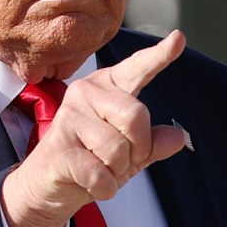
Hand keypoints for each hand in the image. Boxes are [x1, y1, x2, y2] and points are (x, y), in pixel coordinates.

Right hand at [1, 31, 191, 226]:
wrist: (47, 185)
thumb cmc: (91, 160)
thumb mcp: (131, 152)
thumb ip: (154, 142)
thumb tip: (177, 137)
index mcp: (108, 87)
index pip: (137, 69)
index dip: (159, 56)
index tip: (178, 38)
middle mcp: (86, 93)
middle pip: (136, 116)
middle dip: (138, 149)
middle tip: (121, 161)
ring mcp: (69, 118)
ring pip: (118, 149)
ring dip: (118, 171)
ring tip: (101, 170)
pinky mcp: (58, 147)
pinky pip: (100, 174)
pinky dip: (104, 188)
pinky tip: (91, 184)